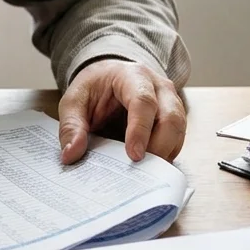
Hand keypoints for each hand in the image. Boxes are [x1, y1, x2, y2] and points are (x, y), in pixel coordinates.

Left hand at [57, 59, 185, 164]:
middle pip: (171, 117)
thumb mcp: (74, 101)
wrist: (108, 78)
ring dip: (164, 154)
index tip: (134, 156)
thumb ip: (71, 126)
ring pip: (179, 131)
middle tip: (140, 169)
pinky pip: (177, 140)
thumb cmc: (94, 88)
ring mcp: (171, 103)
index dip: (140, 130)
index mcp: (133, 76)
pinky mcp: (174, 119)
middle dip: (159, 147)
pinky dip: (165, 155)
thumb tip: (70, 154)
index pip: (143, 101)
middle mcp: (159, 87)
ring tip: (143, 173)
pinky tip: (148, 169)